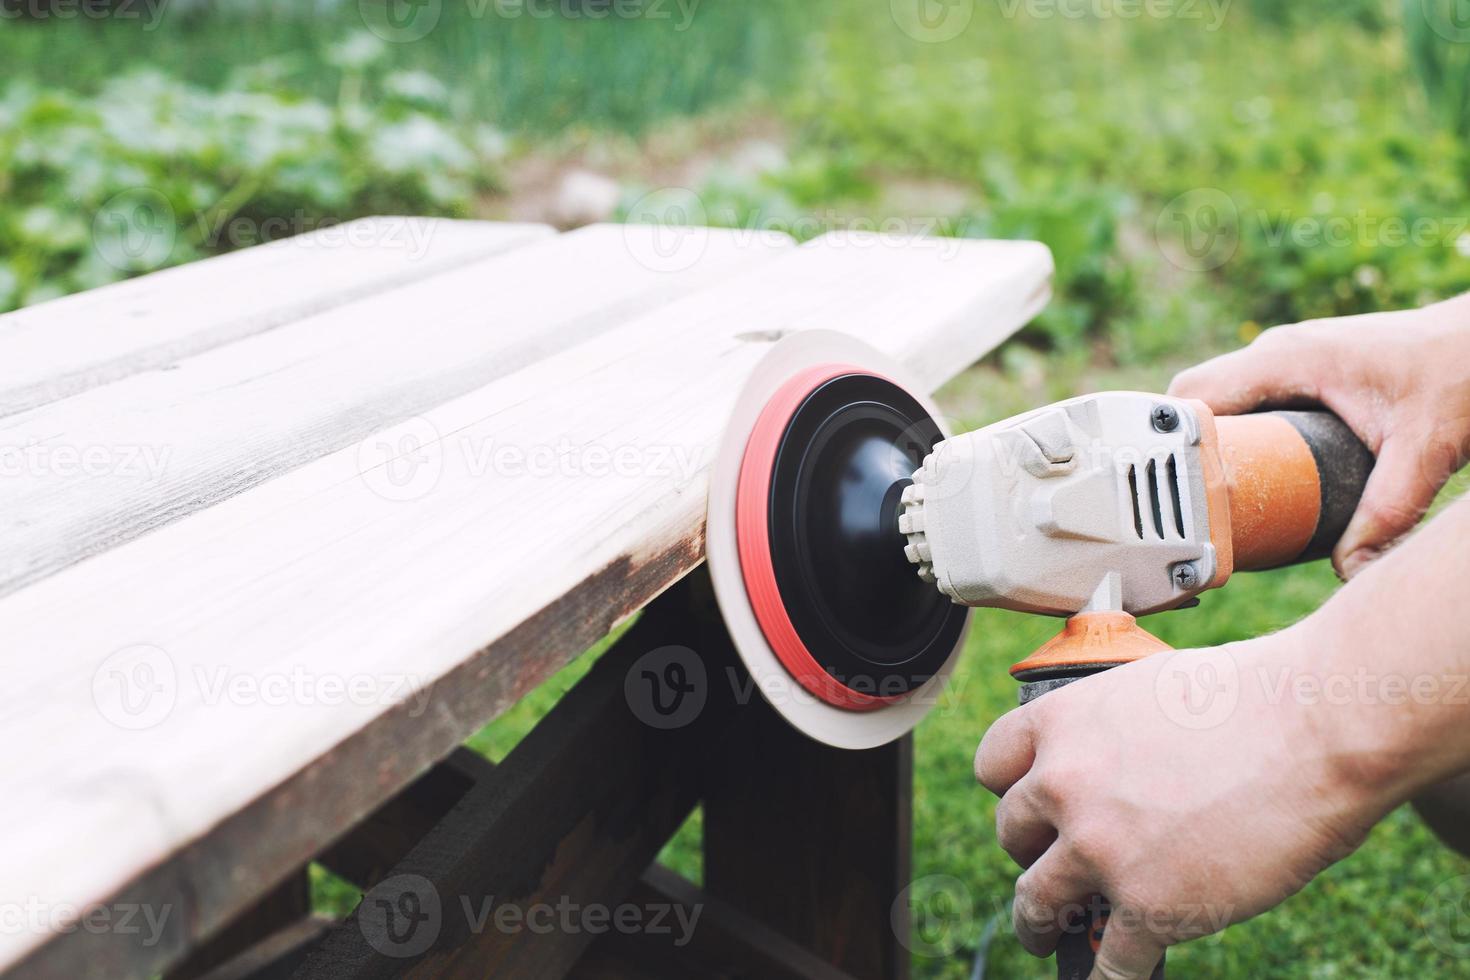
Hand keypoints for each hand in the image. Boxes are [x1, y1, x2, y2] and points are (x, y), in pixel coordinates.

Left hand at [975, 631, 1388, 978]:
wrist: (1315, 728)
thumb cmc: (1251, 697)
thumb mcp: (1147, 688)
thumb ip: (1112, 729)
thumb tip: (1114, 759)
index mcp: (1060, 723)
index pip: (992, 764)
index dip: (1007, 791)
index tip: (1023, 808)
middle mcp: (1063, 785)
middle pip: (1010, 833)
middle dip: (1027, 852)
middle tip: (1048, 865)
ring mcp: (1100, 849)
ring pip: (1035, 903)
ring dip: (1037, 925)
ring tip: (1044, 935)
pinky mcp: (1149, 905)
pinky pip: (1110, 960)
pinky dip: (1108, 973)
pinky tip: (1111, 975)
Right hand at [1168, 300, 1469, 578]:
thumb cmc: (1462, 373)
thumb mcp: (1424, 451)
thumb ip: (1387, 512)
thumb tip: (1351, 569)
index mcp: (1288, 359)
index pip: (1194, 395)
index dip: (1168, 440)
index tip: (1168, 488)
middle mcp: (1279, 351)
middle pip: (1197, 399)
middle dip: (1183, 449)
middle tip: (1189, 506)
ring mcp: (1290, 356)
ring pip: (1221, 397)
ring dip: (1210, 440)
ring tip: (1213, 497)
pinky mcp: (1305, 369)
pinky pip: (1248, 397)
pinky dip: (1237, 431)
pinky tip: (1252, 471)